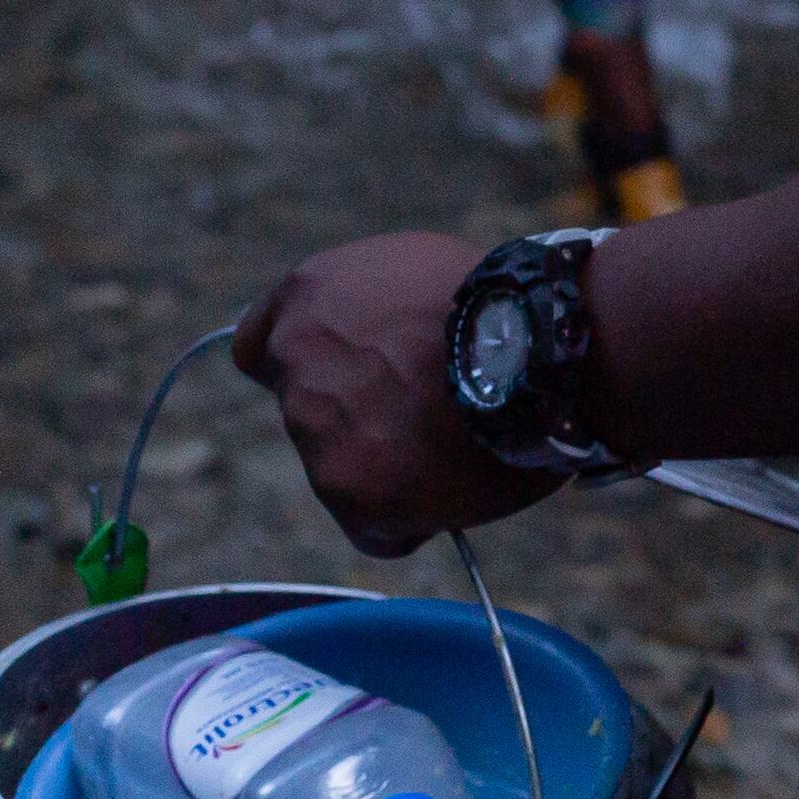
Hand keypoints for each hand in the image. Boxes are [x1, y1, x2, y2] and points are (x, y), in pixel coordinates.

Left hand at [234, 232, 553, 553]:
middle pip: (309, 415)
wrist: (539, 345)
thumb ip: (370, 310)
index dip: (303, 370)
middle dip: (357, 422)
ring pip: (344, 473)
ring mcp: (315, 431)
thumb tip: (376, 348)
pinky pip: (376, 530)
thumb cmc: (501, 301)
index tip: (340, 384)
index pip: (259, 348)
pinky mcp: (348, 492)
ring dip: (388, 469)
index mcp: (308, 296)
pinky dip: (409, 522)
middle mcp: (296, 361)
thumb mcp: (415, 268)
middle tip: (426, 418)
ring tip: (458, 445)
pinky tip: (455, 490)